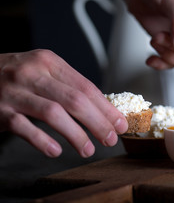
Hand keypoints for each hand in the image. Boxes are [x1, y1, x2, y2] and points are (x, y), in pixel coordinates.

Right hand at [0, 50, 127, 157]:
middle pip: (75, 100)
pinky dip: (42, 141)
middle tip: (110, 138)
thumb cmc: (15, 75)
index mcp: (49, 62)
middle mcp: (33, 73)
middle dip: (98, 122)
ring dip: (76, 134)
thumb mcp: (42, 70)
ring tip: (88, 149)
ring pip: (53, 114)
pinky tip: (56, 151)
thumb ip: (68, 85)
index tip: (119, 123)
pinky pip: (24, 128)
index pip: (86, 86)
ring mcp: (15, 92)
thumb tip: (102, 108)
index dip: (106, 107)